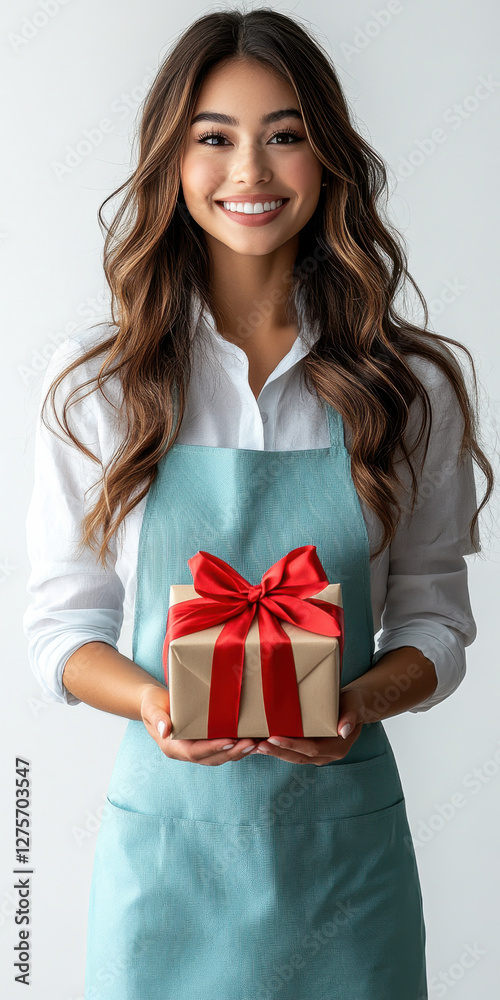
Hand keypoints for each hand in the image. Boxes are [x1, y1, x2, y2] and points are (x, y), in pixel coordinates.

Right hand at [141, 684, 258, 765]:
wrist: (155, 704)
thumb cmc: (153, 703)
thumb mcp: (151, 707)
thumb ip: (158, 717)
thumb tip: (164, 730)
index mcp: (172, 747)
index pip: (195, 752)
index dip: (213, 748)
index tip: (230, 740)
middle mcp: (185, 753)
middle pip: (211, 759)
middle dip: (232, 752)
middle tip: (251, 743)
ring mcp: (196, 751)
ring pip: (220, 757)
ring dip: (238, 753)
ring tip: (256, 744)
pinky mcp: (204, 745)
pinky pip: (222, 750)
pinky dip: (237, 748)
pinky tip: (252, 742)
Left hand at [253, 685, 365, 764]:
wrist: (353, 706)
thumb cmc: (352, 702)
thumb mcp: (354, 705)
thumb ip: (350, 716)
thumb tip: (343, 731)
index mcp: (338, 747)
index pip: (312, 749)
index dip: (293, 745)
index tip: (274, 739)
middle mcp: (327, 755)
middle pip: (299, 757)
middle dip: (277, 752)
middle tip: (257, 745)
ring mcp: (318, 755)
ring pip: (293, 757)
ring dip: (274, 753)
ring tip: (255, 746)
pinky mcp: (309, 751)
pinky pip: (292, 752)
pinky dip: (277, 749)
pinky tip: (261, 744)